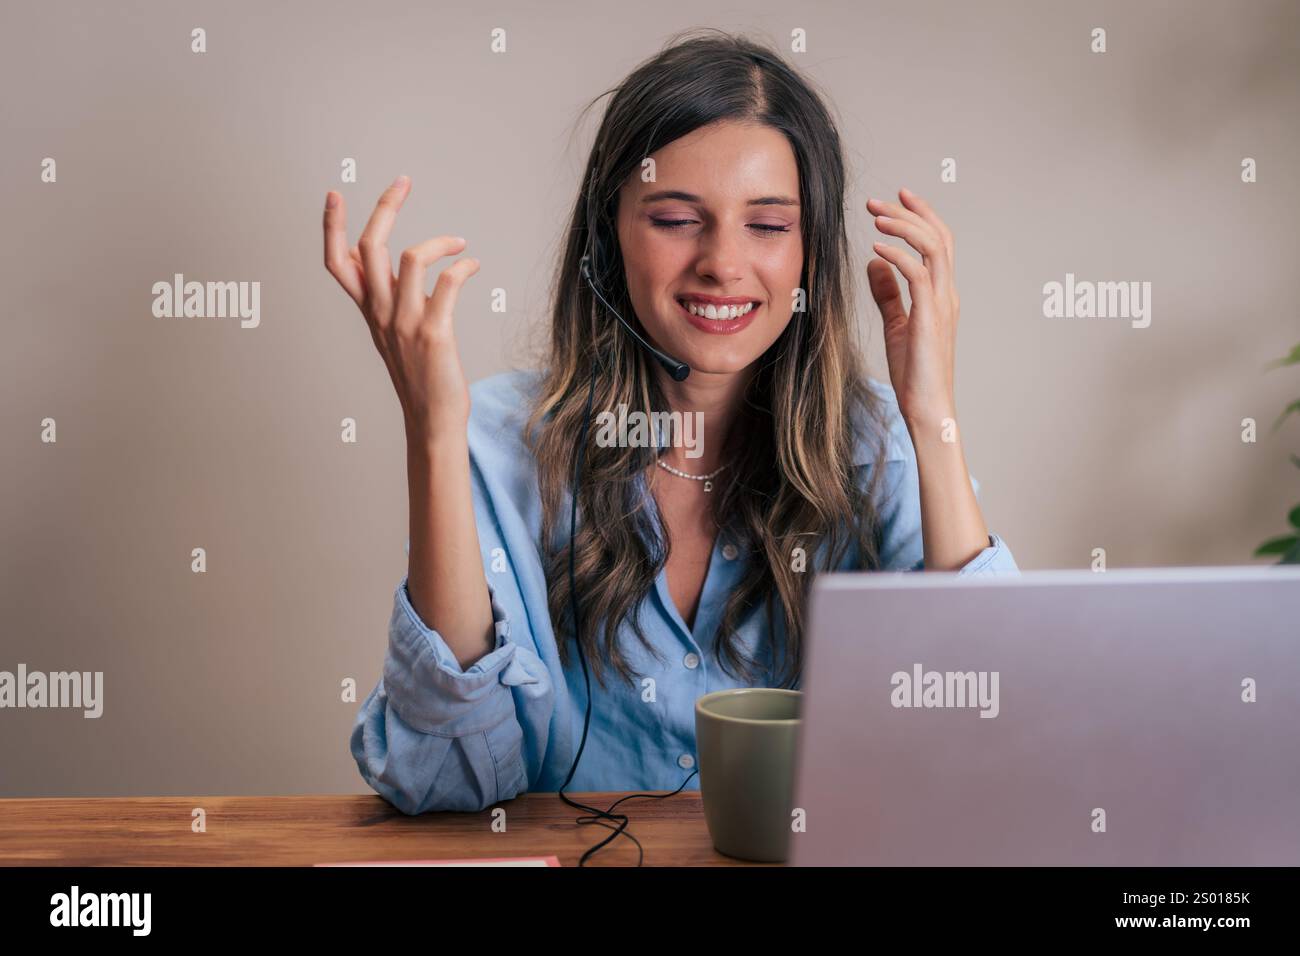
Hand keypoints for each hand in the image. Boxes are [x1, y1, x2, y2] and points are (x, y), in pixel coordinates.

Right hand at [323, 175, 480, 440]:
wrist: (432, 421)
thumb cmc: (421, 376)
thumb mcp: (393, 334)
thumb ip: (388, 299)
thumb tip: (393, 266)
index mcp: (369, 312)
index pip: (336, 262)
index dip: (331, 227)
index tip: (334, 194)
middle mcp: (382, 314)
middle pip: (370, 247)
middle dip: (385, 208)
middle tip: (403, 183)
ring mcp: (406, 323)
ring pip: (411, 259)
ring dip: (439, 241)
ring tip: (459, 243)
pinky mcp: (434, 333)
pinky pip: (447, 284)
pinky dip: (462, 267)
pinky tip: (473, 266)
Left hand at [866, 187, 958, 428]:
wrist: (927, 407)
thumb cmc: (914, 372)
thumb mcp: (897, 325)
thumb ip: (888, 294)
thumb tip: (874, 265)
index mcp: (942, 293)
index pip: (938, 242)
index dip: (920, 216)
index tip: (897, 198)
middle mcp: (947, 293)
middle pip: (938, 236)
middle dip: (910, 212)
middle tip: (877, 201)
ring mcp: (942, 304)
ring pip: (933, 248)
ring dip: (903, 227)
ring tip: (875, 217)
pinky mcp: (930, 318)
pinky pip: (918, 275)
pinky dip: (898, 256)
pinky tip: (876, 249)